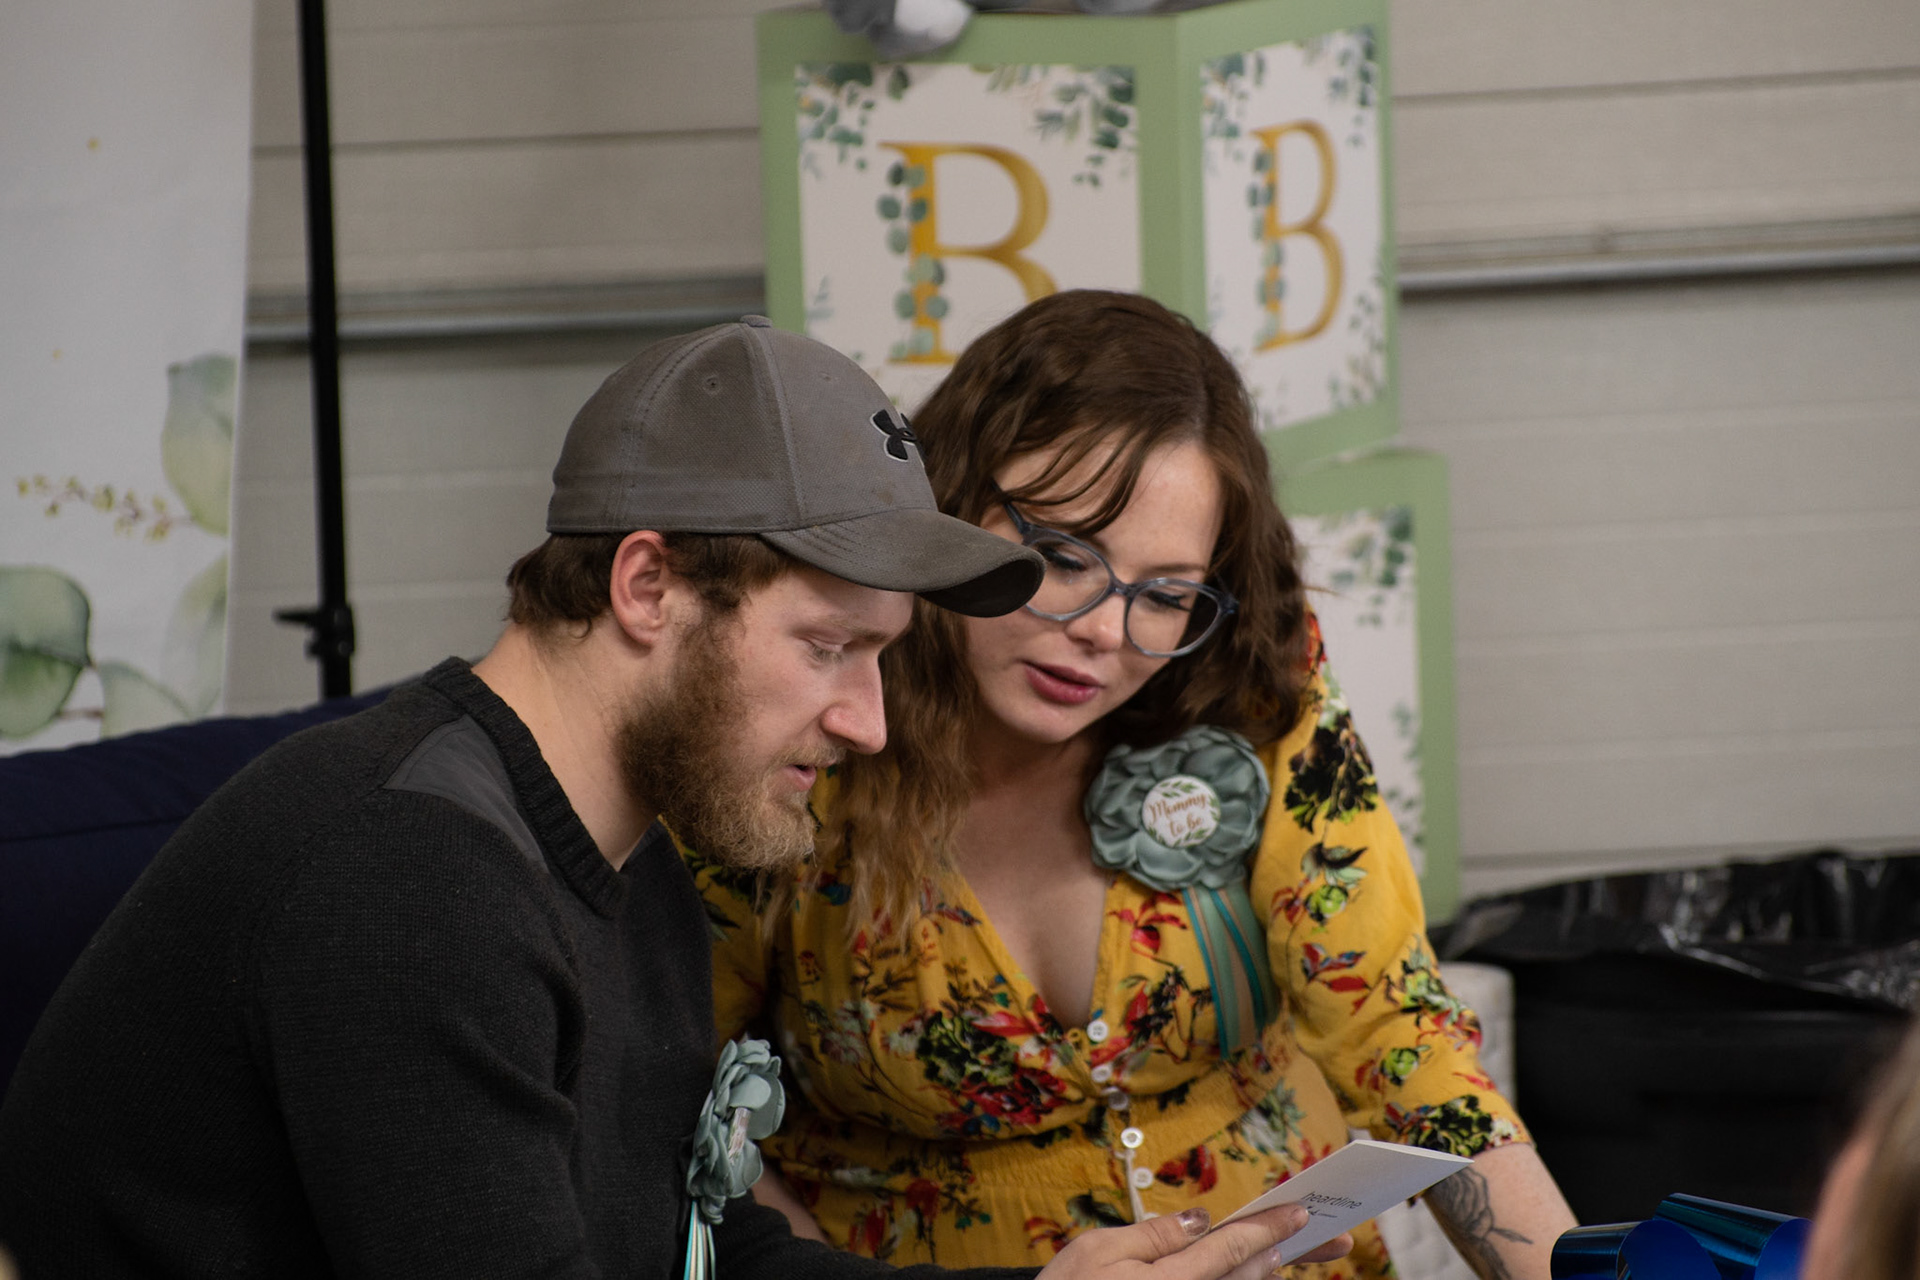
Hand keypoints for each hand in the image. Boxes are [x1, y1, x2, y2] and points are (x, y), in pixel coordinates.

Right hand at [1034, 1204, 1352, 1279]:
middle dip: (1288, 1252)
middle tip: (1330, 1239)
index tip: (1301, 1212)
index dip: (1269, 1227)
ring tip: (1295, 1256)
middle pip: (1249, 1276)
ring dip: (1268, 1274)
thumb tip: (1201, 1219)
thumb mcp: (1096, 1251)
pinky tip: (1254, 1277)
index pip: (1230, 1247)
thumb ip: (1152, 1233)